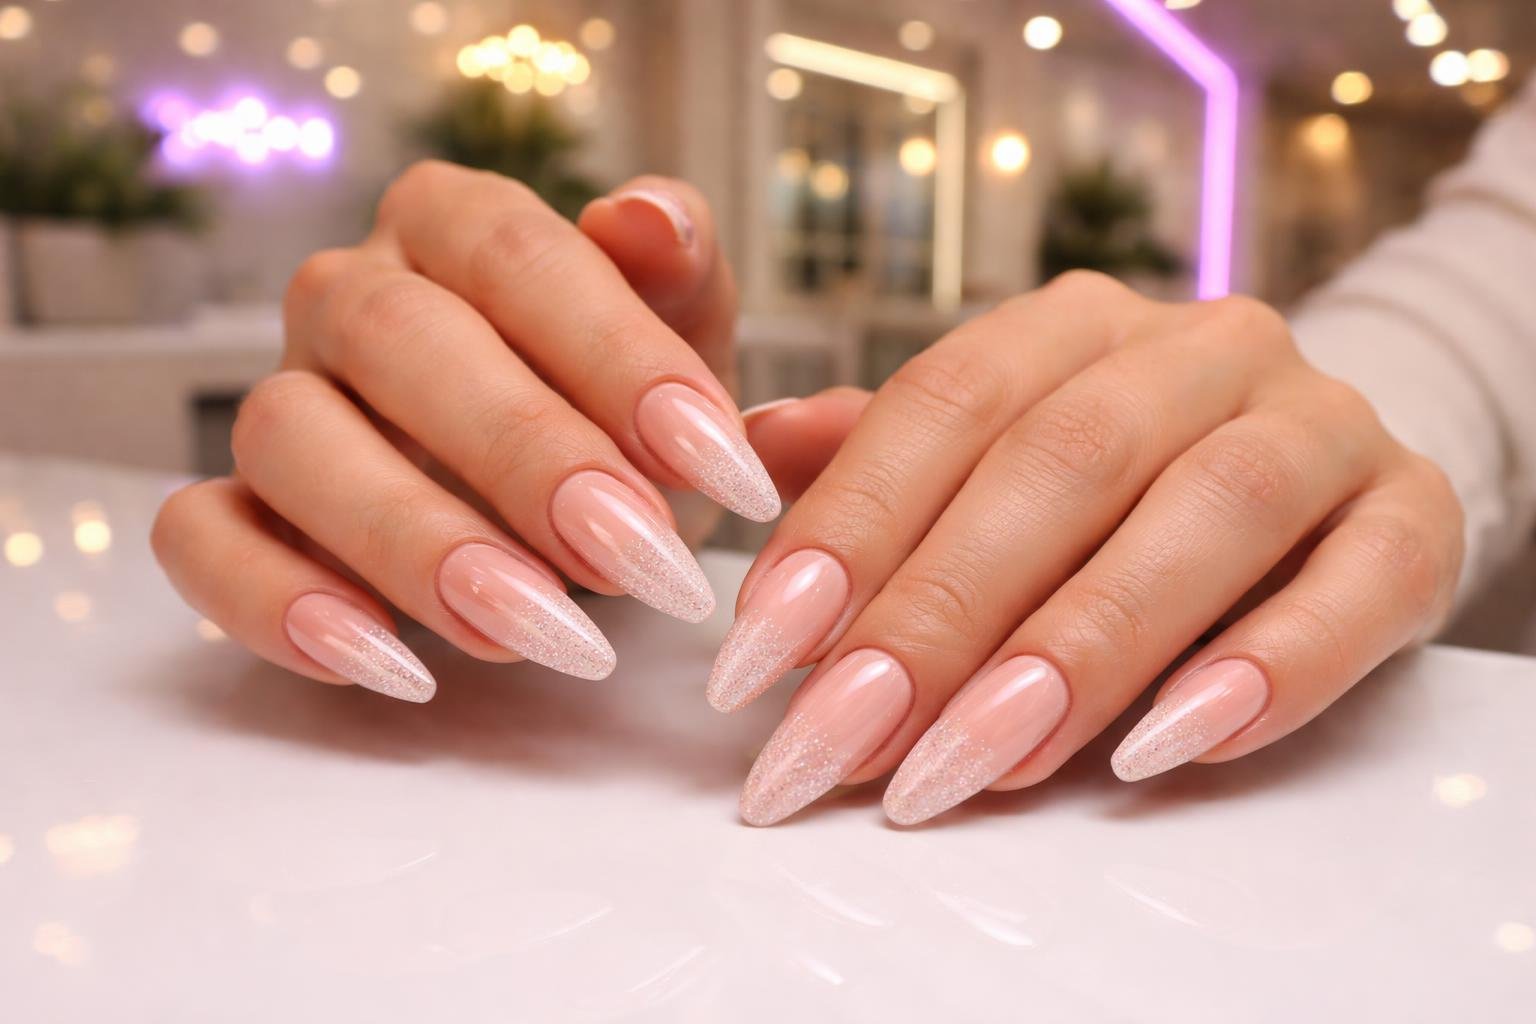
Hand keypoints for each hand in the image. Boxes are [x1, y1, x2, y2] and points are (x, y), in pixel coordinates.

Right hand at [153, 163, 774, 700]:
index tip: (714, 459)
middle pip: (397, 340)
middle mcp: (347, 295)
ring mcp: (280, 400)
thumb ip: (680, 270)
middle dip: (526, 455)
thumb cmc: (623, 406)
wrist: (569, 501)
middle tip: (638, 557)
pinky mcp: (232, 507)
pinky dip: (279, 605)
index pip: (516, 254)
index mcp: (453, 223)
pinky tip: (392, 668)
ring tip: (542, 632)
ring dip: (416, 544)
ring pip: (292, 440)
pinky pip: (202, 540)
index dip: (616, 352)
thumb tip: (644, 216)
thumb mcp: (682, 335)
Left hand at [718, 272, 1463, 824]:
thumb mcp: (993, 451)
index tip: (759, 659)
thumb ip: (880, 454)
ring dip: (1080, 650)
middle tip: (843, 744)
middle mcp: (1197, 350)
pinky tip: (1169, 746)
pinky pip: (1361, 582)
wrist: (1315, 474)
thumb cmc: (1118, 483)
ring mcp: (1317, 422)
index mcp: (1072, 324)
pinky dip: (1270, 667)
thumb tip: (754, 450)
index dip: (845, 529)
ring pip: (1202, 515)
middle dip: (937, 617)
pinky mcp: (1411, 513)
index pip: (942, 405)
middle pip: (1058, 465)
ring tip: (975, 760)